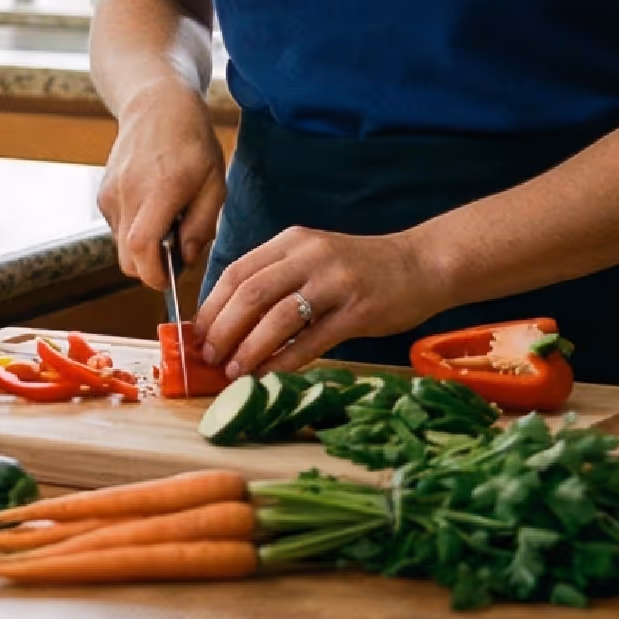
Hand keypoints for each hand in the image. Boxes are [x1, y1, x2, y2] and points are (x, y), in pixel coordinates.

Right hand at [95, 87, 226, 306]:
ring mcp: (110, 194)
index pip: (142, 248)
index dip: (154, 274)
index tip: (170, 280)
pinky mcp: (103, 195)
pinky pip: (117, 228)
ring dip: (143, 247)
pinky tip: (153, 206)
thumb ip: (201, 225)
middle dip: (150, 268)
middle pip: (127, 258)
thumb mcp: (214, 183)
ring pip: (121, 246)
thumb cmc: (192, 142)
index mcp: (159, 191)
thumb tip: (185, 258)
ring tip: (167, 220)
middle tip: (176, 252)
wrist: (156, 105)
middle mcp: (127, 195)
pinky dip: (134, 230)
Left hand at [194, 223, 450, 375]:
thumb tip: (229, 322)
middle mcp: (310, 257)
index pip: (237, 272)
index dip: (211, 306)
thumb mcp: (313, 259)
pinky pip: (312, 340)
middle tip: (208, 358)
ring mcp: (335, 283)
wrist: (422, 264)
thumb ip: (276, 280)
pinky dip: (286, 360)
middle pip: (250, 294)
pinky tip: (271, 375)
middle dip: (222, 330)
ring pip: (277, 318)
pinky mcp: (358, 311)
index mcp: (292, 242)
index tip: (196, 335)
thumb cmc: (361, 269)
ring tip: (233, 371)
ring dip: (249, 349)